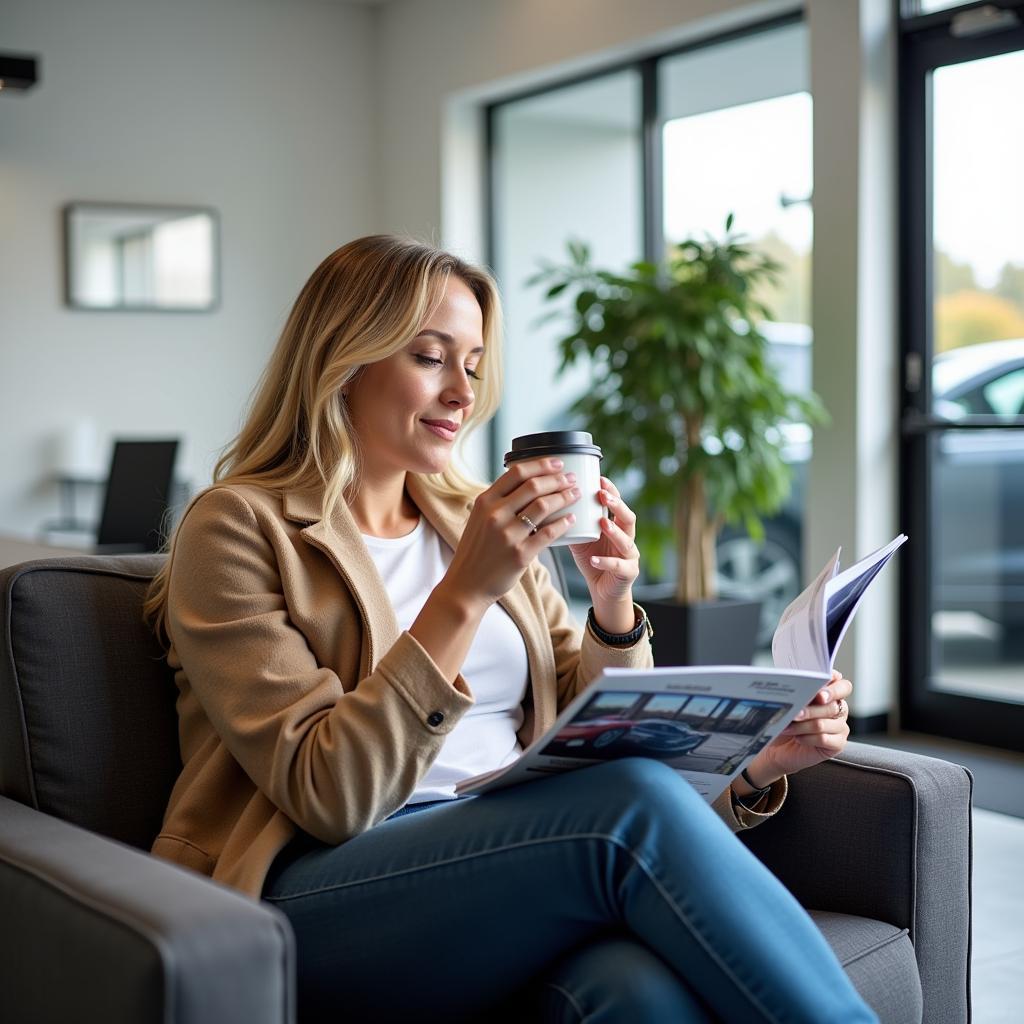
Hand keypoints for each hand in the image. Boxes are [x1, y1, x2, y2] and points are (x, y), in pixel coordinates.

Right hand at [443, 457, 577, 609]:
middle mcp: (495, 515)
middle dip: (558, 479)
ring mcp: (507, 534)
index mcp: (485, 502)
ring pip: (543, 506)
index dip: (541, 465)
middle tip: (572, 479)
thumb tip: (526, 485)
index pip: (517, 473)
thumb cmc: (476, 550)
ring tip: (575, 494)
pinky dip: (563, 523)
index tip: (558, 463)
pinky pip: (548, 533)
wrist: (466, 584)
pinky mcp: (520, 554)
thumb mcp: (479, 519)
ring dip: (564, 497)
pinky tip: (571, 519)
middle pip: (534, 486)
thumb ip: (498, 502)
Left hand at [568, 476, 639, 607]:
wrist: (603, 590)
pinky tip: (595, 559)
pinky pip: (618, 566)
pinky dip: (606, 562)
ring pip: (627, 541)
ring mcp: (630, 555)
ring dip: (615, 531)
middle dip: (617, 505)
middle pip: (628, 517)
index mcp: (617, 525)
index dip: (612, 491)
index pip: (618, 503)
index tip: (599, 478)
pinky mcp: (628, 573)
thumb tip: (547, 503)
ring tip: (603, 522)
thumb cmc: (593, 558)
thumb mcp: (580, 538)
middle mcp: (627, 537)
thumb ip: (571, 522)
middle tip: (602, 496)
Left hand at [744, 671, 852, 785]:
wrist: (779, 746)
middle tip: (797, 711)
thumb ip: (798, 693)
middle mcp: (839, 709)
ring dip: (802, 726)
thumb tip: (795, 688)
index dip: (833, 688)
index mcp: (831, 694)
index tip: (819, 692)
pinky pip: (823, 739)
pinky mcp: (837, 744)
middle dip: (811, 709)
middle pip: (832, 706)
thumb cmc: (785, 720)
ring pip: (822, 724)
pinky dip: (807, 738)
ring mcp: (840, 727)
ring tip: (787, 727)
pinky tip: (798, 738)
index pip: (842, 686)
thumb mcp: (790, 703)